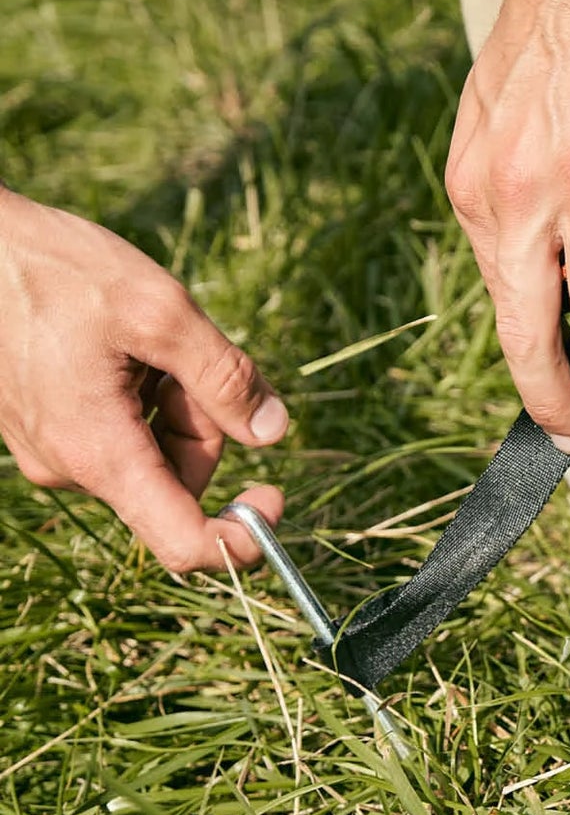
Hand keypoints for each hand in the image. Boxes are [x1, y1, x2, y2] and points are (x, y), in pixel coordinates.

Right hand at [0, 188, 287, 571]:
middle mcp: (72, 468)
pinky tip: (123, 349)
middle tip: (182, 359)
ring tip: (143, 345)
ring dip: (175, 404)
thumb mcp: (160, 311)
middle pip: (181, 481)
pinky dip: (144, 396)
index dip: (242, 538)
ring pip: (156, 453)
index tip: (276, 493)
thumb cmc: (55, 270)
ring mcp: (55, 450)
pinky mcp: (48, 428)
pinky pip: (121, 432)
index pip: (184, 544)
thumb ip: (224, 378)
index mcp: (100, 454)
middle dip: (205, 425)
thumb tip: (273, 432)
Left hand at [445, 0, 569, 451]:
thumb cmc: (555, 24)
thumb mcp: (491, 113)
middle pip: (537, 333)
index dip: (527, 368)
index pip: (501, 304)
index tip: (550, 403)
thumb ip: (502, 191)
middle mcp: (520, 197)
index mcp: (477, 188)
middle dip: (559, 399)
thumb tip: (527, 254)